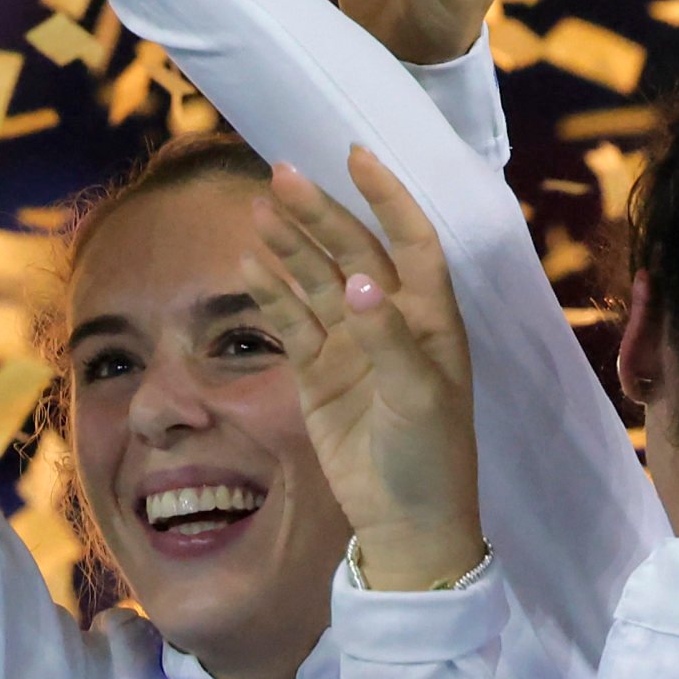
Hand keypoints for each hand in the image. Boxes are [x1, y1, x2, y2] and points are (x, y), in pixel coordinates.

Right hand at [245, 151, 485, 592]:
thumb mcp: (418, 397)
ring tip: (257, 209)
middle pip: (352, 251)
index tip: (357, 156)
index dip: (387, 197)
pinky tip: (248, 263)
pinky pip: (291, 321)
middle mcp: (390, 320)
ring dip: (289, 246)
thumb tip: (358, 283)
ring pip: (315, 281)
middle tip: (281, 175)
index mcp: (431, 318)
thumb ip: (388, 338)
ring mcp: (350, 345)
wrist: (405, 522)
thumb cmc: (430, 457)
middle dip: (319, 214)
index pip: (410, 240)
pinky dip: (270, 292)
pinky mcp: (317, 373)